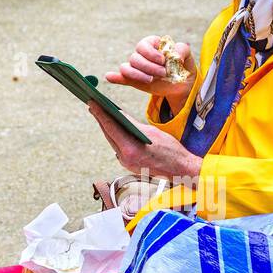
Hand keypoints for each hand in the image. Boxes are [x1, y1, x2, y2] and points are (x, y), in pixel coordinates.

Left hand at [87, 103, 201, 185]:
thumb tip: (118, 113)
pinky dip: (116, 137)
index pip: (110, 127)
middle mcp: (125, 158)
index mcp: (130, 149)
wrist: (180, 169)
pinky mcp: (129, 165)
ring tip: (101, 114)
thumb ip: (132, 124)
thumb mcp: (151, 132)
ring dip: (108, 128)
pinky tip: (115, 129)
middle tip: (93, 106)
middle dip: (101, 119)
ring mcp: (126, 163)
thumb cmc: (171, 150)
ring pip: (113, 142)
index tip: (92, 103)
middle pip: (109, 135)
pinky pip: (119, 148)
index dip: (100, 114)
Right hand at [105, 35, 196, 114]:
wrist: (182, 84)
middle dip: (148, 67)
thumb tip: (174, 56)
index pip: (143, 45)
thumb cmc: (183, 66)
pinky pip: (121, 77)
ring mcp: (137, 68)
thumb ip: (182, 50)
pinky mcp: (134, 81)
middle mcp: (142, 56)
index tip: (163, 61)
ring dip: (137, 74)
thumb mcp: (187, 56)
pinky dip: (115, 77)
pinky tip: (110, 77)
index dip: (151, 53)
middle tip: (163, 74)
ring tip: (151, 80)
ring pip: (126, 68)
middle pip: (134, 58)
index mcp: (152, 45)